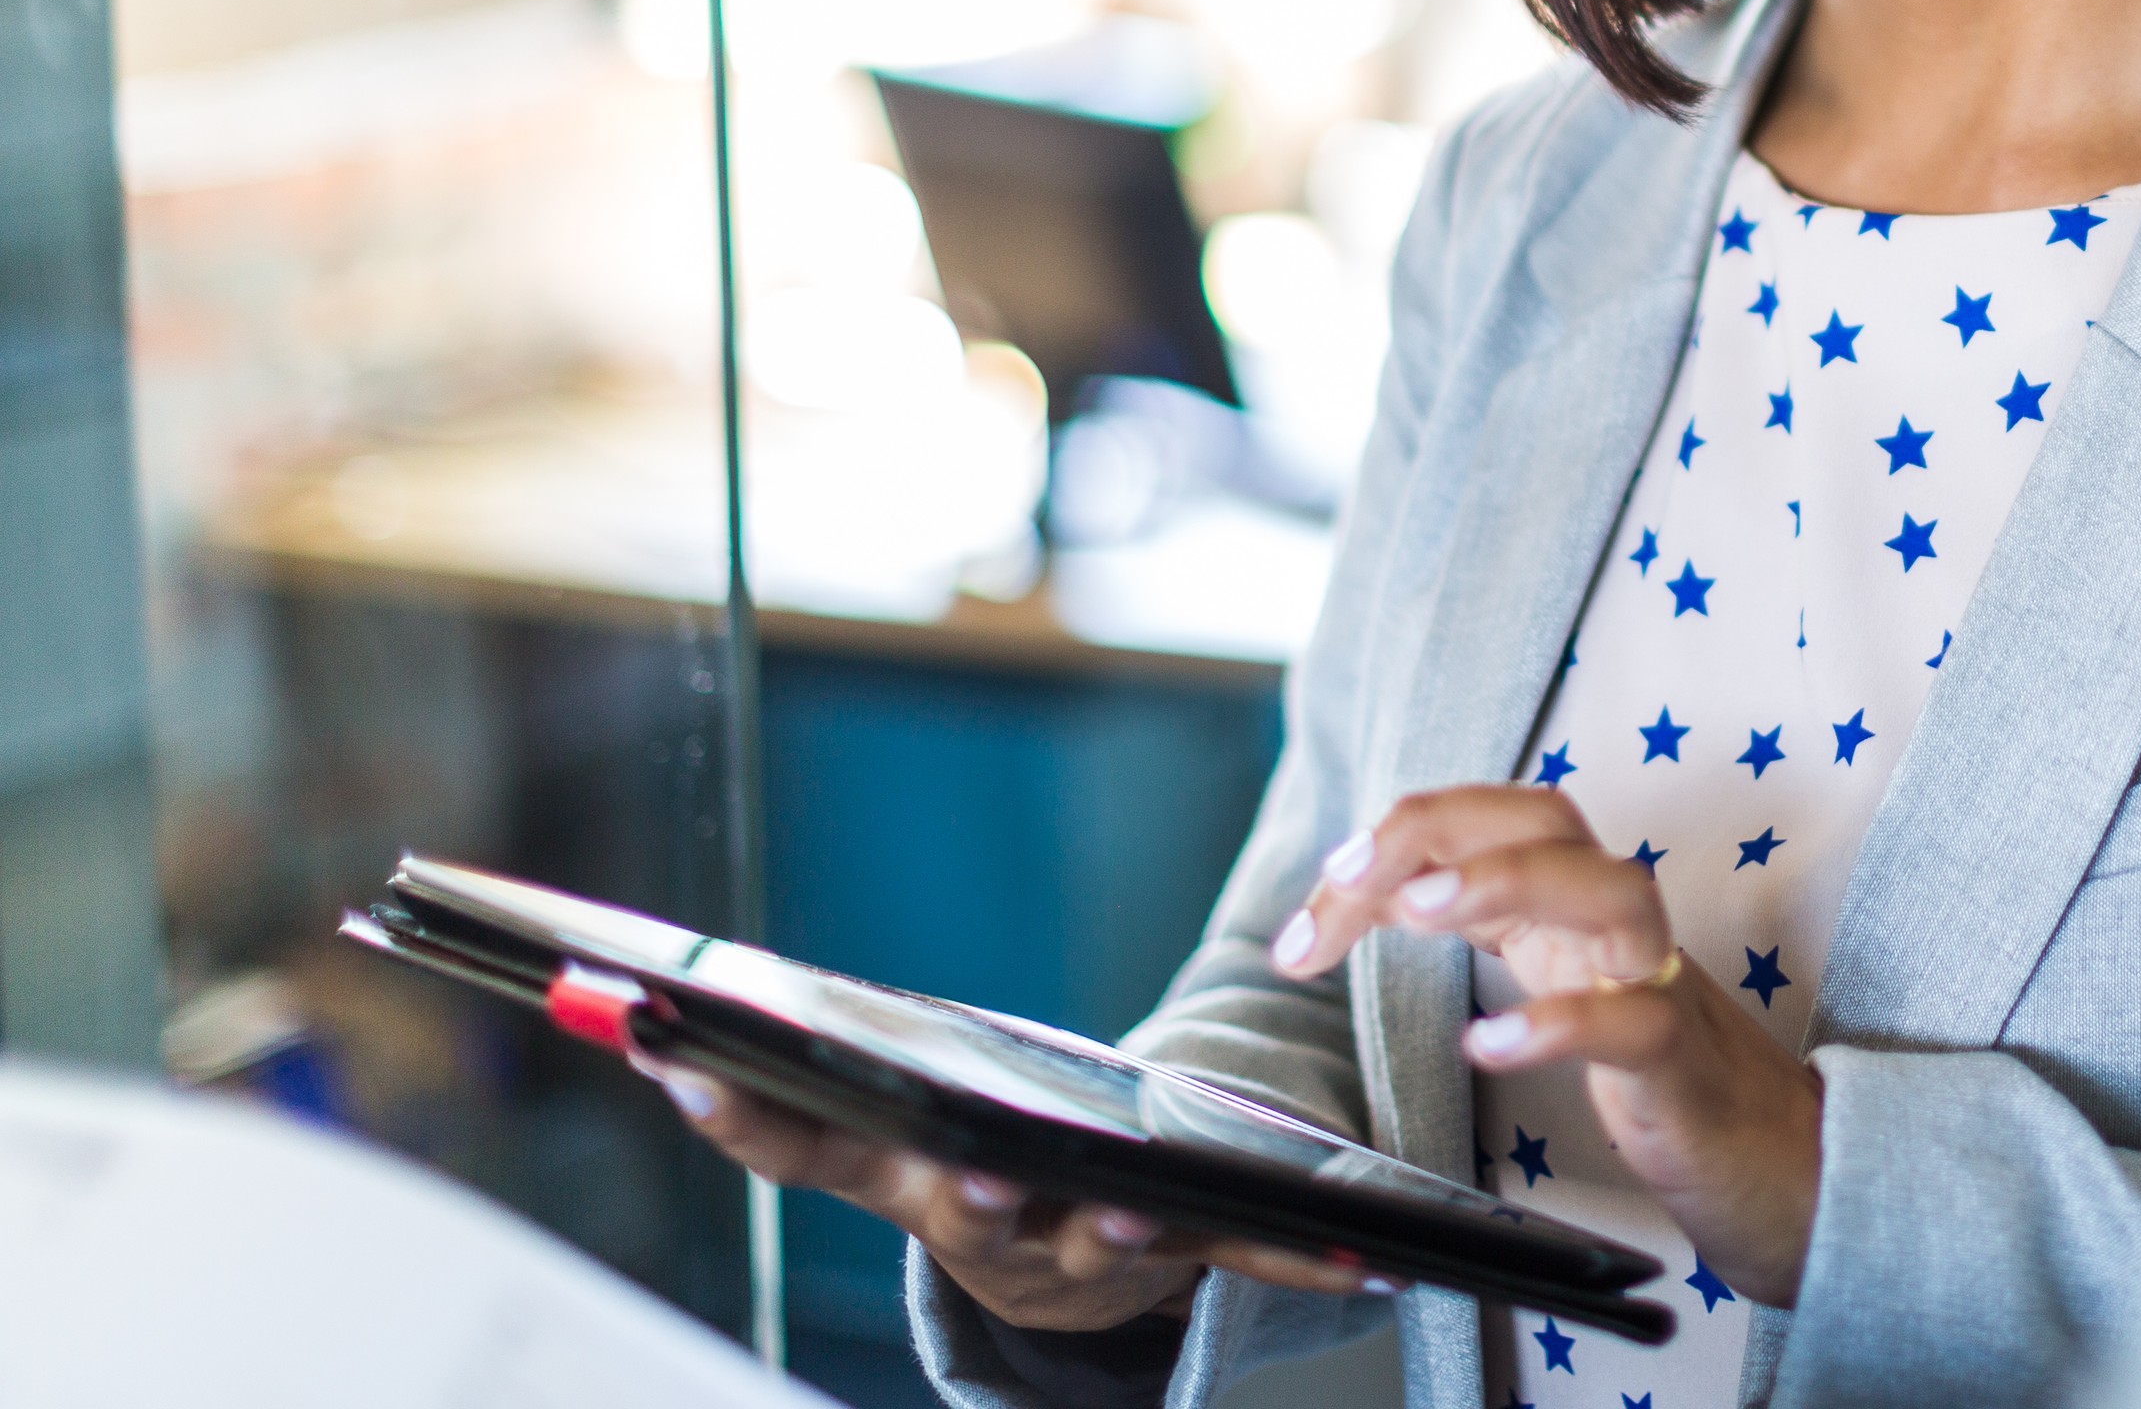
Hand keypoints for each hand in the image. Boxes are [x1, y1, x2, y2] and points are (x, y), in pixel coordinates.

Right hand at [631, 1059, 1389, 1330]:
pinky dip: (1299, 1257)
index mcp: (896, 1176)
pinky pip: (1239, 1255)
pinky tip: (1364, 1255)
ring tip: (1146, 1210)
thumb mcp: (878, 1123)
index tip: (682, 1059)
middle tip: (974, 1176)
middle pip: (962, 1207)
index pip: (796, 1148)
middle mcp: (979, 1224)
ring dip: (1122, 1230)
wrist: (1068, 1273)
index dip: (741, 1112)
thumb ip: (775, 1088)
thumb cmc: (968, 1163)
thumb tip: (628, 1014)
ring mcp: (1079, 1250)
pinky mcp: (1178, 1251)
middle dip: (970, 1192)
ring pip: (1098, 1241)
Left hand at [1276, 786, 1825, 1305]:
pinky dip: (1560, 1021)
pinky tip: (1487, 1043)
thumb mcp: (1563, 984)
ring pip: (1608, 889)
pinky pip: (1632, 1021)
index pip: (1489, 823)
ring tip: (1416, 913)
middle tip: (1345, 875)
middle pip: (1547, 819)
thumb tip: (1375, 897)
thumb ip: (1494, 931)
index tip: (1314, 910)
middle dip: (1438, 828)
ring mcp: (1661, 984)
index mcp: (1579, 904)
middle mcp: (1621, 925)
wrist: (1784, 1166)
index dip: (1395, 842)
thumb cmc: (1664, 1078)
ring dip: (1506, 881)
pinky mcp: (1683, 1064)